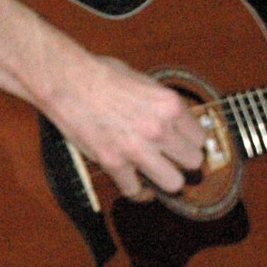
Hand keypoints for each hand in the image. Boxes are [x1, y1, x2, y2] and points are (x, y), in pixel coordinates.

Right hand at [44, 52, 207, 199]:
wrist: (65, 81)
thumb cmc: (102, 75)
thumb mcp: (146, 82)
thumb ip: (165, 105)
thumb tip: (179, 121)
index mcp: (171, 106)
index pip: (200, 138)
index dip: (190, 142)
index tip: (182, 144)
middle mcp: (159, 129)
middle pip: (194, 162)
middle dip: (183, 162)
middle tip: (171, 159)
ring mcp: (136, 149)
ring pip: (174, 183)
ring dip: (166, 180)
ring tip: (158, 174)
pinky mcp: (113, 163)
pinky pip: (135, 191)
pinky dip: (136, 191)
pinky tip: (137, 186)